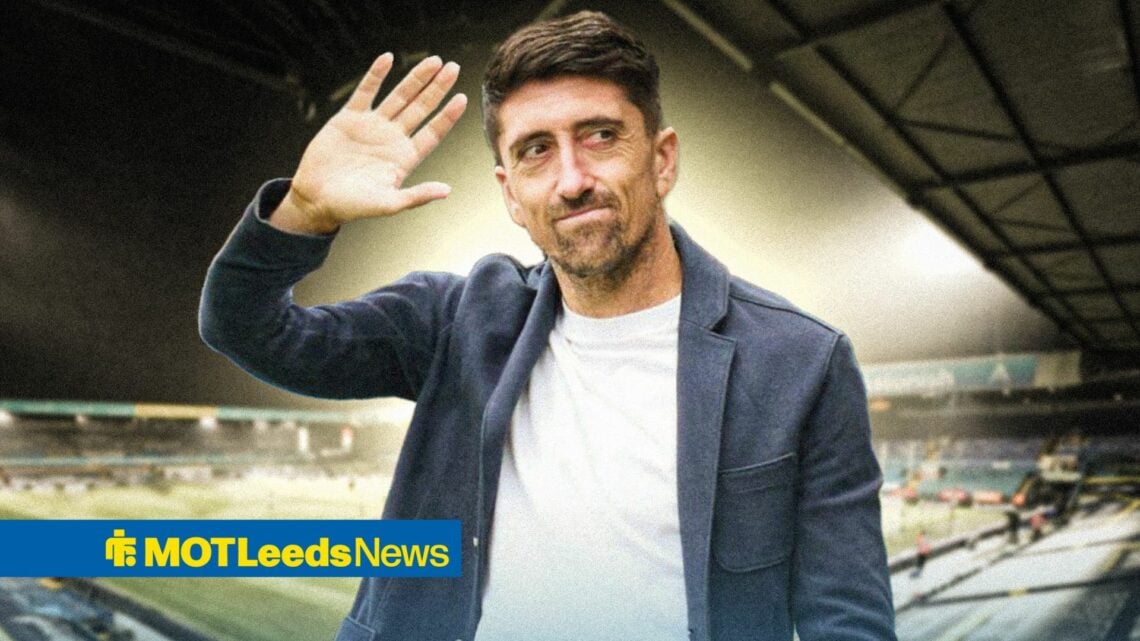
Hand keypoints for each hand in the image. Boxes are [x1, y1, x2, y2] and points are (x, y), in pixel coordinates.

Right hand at [272, 53, 467, 233]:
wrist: (316, 198)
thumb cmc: (352, 206)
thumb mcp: (388, 204)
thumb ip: (416, 196)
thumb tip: (446, 191)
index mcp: (405, 157)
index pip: (432, 132)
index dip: (447, 116)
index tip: (462, 98)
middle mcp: (392, 138)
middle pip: (421, 108)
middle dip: (437, 88)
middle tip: (453, 68)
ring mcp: (372, 125)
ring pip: (399, 96)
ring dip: (416, 78)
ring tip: (434, 61)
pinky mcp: (349, 118)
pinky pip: (365, 91)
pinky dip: (376, 75)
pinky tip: (388, 59)